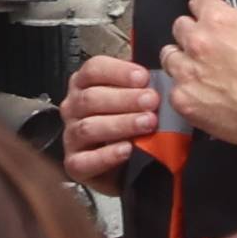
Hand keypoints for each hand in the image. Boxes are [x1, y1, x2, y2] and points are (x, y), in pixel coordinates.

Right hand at [56, 52, 166, 183]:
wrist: (124, 167)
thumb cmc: (128, 128)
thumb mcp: (133, 101)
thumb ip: (141, 86)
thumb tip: (165, 70)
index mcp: (85, 85)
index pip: (93, 69)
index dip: (118, 71)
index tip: (143, 77)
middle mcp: (74, 108)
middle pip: (91, 97)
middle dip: (125, 98)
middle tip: (151, 101)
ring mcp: (71, 137)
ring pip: (89, 127)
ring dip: (121, 124)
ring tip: (147, 123)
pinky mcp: (75, 165)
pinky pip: (86, 160)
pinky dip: (108, 155)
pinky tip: (127, 149)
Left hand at [162, 0, 236, 158]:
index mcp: (219, 19)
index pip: (197, 1)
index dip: (208, 10)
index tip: (213, 18)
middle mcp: (198, 43)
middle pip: (180, 28)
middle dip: (194, 35)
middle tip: (210, 47)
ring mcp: (189, 74)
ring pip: (170, 58)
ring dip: (184, 61)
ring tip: (203, 71)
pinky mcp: (186, 103)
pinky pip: (173, 90)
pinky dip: (187, 92)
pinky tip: (205, 95)